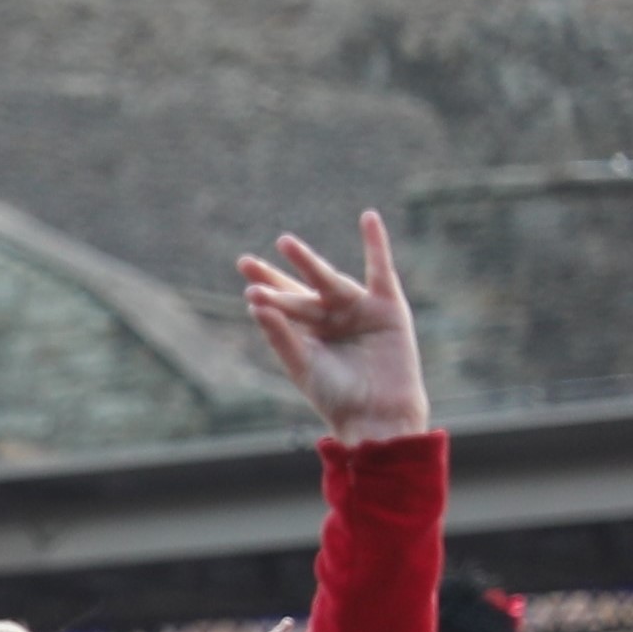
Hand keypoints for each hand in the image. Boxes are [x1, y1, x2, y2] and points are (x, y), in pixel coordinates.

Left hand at [236, 216, 433, 444]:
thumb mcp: (301, 363)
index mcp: (307, 333)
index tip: (244, 267)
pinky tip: (368, 218)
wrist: (376, 413)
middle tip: (246, 261)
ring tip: (284, 243)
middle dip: (276, 276)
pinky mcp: (387, 307)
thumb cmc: (336, 395)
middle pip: (299, 291)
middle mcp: (331, 318)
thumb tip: (254, 303)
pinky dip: (376, 244)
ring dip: (307, 263)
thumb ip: (279, 334)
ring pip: (328, 283)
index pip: (281, 304)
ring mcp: (358, 310)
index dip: (264, 286)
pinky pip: (381, 271)